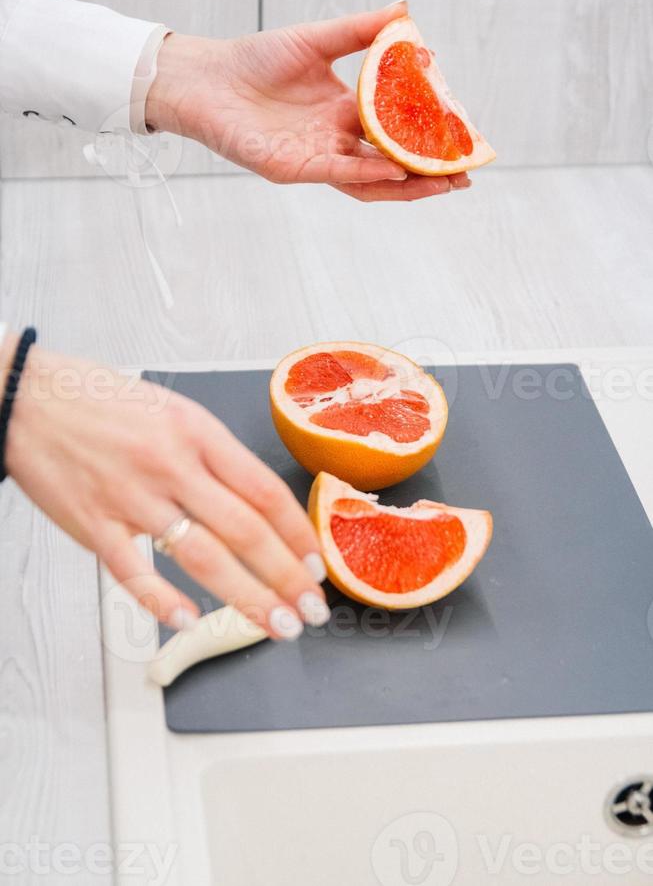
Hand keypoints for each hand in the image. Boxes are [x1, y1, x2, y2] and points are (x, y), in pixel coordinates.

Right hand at [2, 337, 328, 638]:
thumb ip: (213, 455)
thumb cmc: (100, 401)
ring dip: (247, 597)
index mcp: (196, 432)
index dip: (298, 533)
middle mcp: (171, 465)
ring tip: (277, 624)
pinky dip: (163, 602)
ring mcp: (132, 498)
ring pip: (202, 557)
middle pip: (245, 530)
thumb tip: (258, 502)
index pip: (264, 490)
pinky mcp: (94, 525)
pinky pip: (134, 572)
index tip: (316, 562)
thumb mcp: (173, 410)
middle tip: (312, 607)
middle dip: (287, 577)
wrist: (28, 398)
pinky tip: (190, 621)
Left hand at [145, 1, 470, 201]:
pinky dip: (368, 172)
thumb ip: (360, 30)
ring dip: (407, 184)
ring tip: (443, 183)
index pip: (396, 126)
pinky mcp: (293, 168)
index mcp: (344, 111)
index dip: (428, 132)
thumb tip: (405, 11)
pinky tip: (397, 168)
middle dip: (429, 170)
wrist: (207, 78)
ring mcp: (316, 157)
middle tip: (465, 173)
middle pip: (392, 162)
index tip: (462, 131)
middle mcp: (335, 139)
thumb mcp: (317, 39)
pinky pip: (338, 172)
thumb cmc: (255, 59)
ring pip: (371, 179)